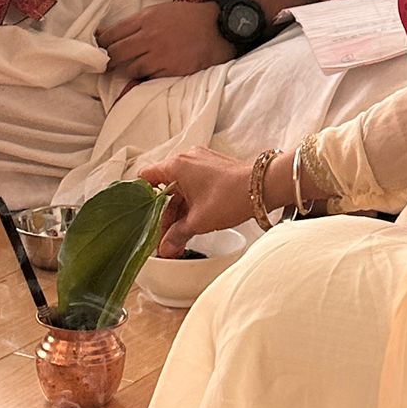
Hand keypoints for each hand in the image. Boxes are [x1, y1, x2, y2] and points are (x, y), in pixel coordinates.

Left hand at [96, 0, 232, 81]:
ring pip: (129, 68)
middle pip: (115, 54)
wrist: (218, 28)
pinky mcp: (171, 70)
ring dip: (127, 69)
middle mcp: (149, 37)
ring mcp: (160, 55)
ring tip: (129, 67)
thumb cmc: (188, 17)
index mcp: (145, 19)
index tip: (98, 48)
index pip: (111, 34)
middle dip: (108, 60)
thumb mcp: (160, 11)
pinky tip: (149, 71)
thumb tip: (111, 34)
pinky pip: (148, 77)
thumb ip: (137, 22)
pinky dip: (145, 75)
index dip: (101, 44)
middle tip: (106, 64)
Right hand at [139, 147, 263, 255]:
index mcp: (177, 165)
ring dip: (179, 211)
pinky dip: (192, 203)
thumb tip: (166, 248)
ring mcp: (202, 162)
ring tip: (179, 236)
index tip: (143, 218)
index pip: (147, 177)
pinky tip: (194, 223)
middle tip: (164, 237)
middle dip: (164, 214)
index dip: (142, 199)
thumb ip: (177, 235)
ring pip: (181, 188)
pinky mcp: (214, 168)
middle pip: (165, 187)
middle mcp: (187, 159)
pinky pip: (195, 186)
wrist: (264, 186)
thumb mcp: (199, 221)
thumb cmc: (231, 196)